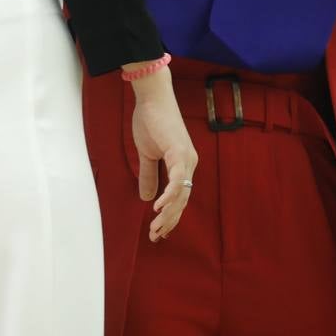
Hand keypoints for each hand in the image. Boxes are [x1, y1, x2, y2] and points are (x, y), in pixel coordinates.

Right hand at [127, 67, 197, 241]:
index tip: (159, 232)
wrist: (152, 98)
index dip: (170, 216)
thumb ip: (149, 175)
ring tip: (156, 230)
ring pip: (181, 194)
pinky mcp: (179, 152)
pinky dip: (169, 195)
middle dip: (169, 222)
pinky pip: (177, 180)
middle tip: (156, 238)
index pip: (179, 197)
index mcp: (183, 164)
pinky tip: (158, 209)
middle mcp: (189, 163)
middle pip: (182, 200)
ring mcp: (186, 158)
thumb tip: (147, 198)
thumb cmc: (150, 121)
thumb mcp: (146, 154)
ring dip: (168, 214)